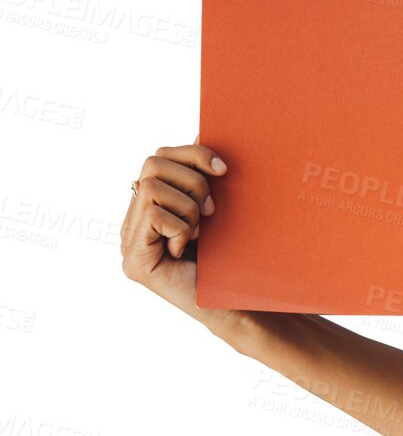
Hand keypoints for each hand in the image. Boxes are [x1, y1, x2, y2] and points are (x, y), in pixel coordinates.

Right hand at [120, 137, 243, 335]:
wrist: (239, 304)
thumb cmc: (233, 258)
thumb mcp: (219, 209)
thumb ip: (204, 176)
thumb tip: (201, 130)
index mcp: (154, 205)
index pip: (161, 156)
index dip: (193, 154)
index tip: (224, 170)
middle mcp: (136, 220)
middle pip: (153, 162)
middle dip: (192, 181)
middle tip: (213, 211)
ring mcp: (129, 240)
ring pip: (152, 185)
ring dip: (189, 208)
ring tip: (200, 234)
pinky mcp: (133, 259)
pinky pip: (153, 213)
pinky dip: (180, 227)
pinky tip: (186, 249)